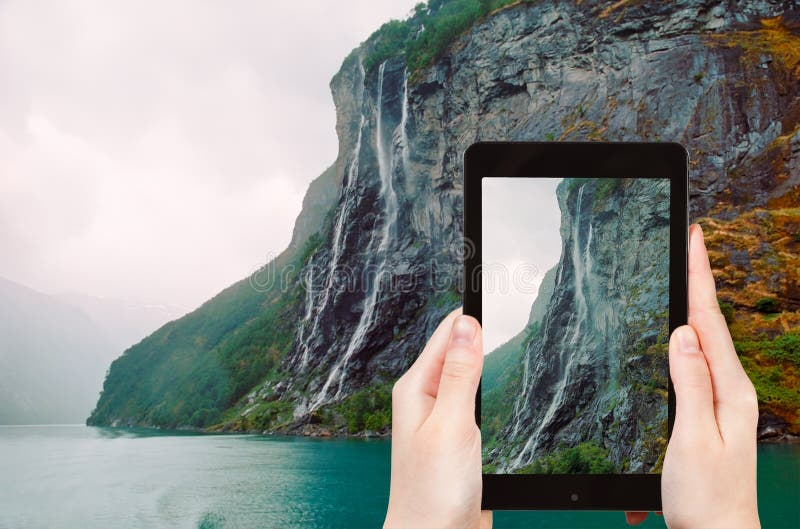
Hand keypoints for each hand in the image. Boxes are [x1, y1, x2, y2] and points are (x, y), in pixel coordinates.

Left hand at [384, 308, 492, 528]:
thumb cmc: (432, 493)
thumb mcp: (451, 426)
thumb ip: (460, 375)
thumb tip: (467, 324)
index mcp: (417, 388)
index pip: (446, 333)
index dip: (472, 310)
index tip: (496, 284)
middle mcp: (429, 398)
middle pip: (460, 350)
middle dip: (483, 330)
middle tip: (512, 304)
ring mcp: (445, 418)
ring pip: (472, 375)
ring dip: (489, 357)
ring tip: (511, 329)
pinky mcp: (461, 437)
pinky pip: (478, 400)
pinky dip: (492, 385)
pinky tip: (506, 380)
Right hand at [627, 224, 759, 527]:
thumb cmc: (707, 496)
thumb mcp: (693, 437)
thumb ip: (691, 383)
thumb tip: (683, 333)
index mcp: (729, 390)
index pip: (709, 321)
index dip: (700, 276)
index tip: (694, 237)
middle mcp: (730, 390)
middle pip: (709, 323)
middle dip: (699, 280)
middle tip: (688, 244)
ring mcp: (721, 402)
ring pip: (703, 342)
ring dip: (693, 306)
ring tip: (683, 276)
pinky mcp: (708, 413)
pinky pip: (696, 364)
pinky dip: (686, 339)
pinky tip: (678, 333)